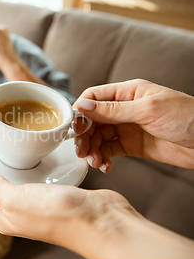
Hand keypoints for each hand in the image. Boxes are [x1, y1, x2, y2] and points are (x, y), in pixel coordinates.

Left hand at [0, 172, 193, 258]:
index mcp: (3, 217)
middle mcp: (18, 213)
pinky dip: (32, 169)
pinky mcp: (54, 197)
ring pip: (17, 182)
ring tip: (8, 148)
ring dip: (13, 166)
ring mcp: (37, 205)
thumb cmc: (59, 215)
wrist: (100, 221)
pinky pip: (36, 180)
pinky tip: (33, 159)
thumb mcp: (16, 199)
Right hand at [74, 79, 193, 171]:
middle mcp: (124, 109)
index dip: (81, 111)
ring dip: (92, 149)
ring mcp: (127, 128)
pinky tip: (105, 165)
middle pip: (92, 120)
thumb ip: (113, 110)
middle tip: (81, 149)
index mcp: (128, 93)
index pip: (94, 97)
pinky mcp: (132, 146)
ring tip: (94, 161)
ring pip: (98, 137)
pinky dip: (103, 158)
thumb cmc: (187, 117)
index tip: (75, 127)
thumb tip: (83, 105)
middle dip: (84, 135)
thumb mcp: (147, 110)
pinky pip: (109, 151)